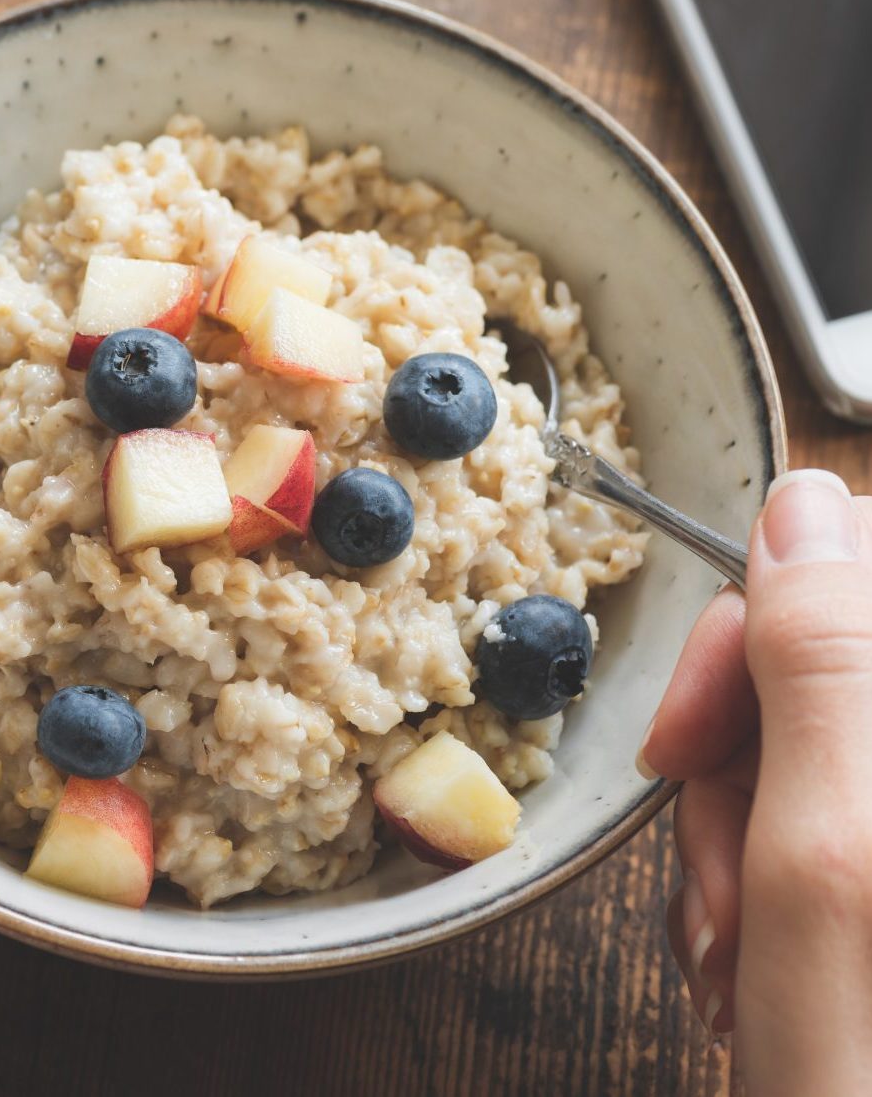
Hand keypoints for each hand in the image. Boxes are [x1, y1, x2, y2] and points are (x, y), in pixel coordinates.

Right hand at [640, 469, 871, 1092]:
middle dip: (733, 760)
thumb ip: (824, 669)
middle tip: (723, 872)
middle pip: (819, 664)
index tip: (692, 726)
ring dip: (733, 837)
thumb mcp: (827, 865)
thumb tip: (803, 508)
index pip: (855, 568)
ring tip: (737, 945)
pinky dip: (752, 874)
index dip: (755, 628)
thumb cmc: (869, 1078)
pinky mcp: (871, 853)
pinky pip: (805, 807)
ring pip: (798, 742)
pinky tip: (751, 955)